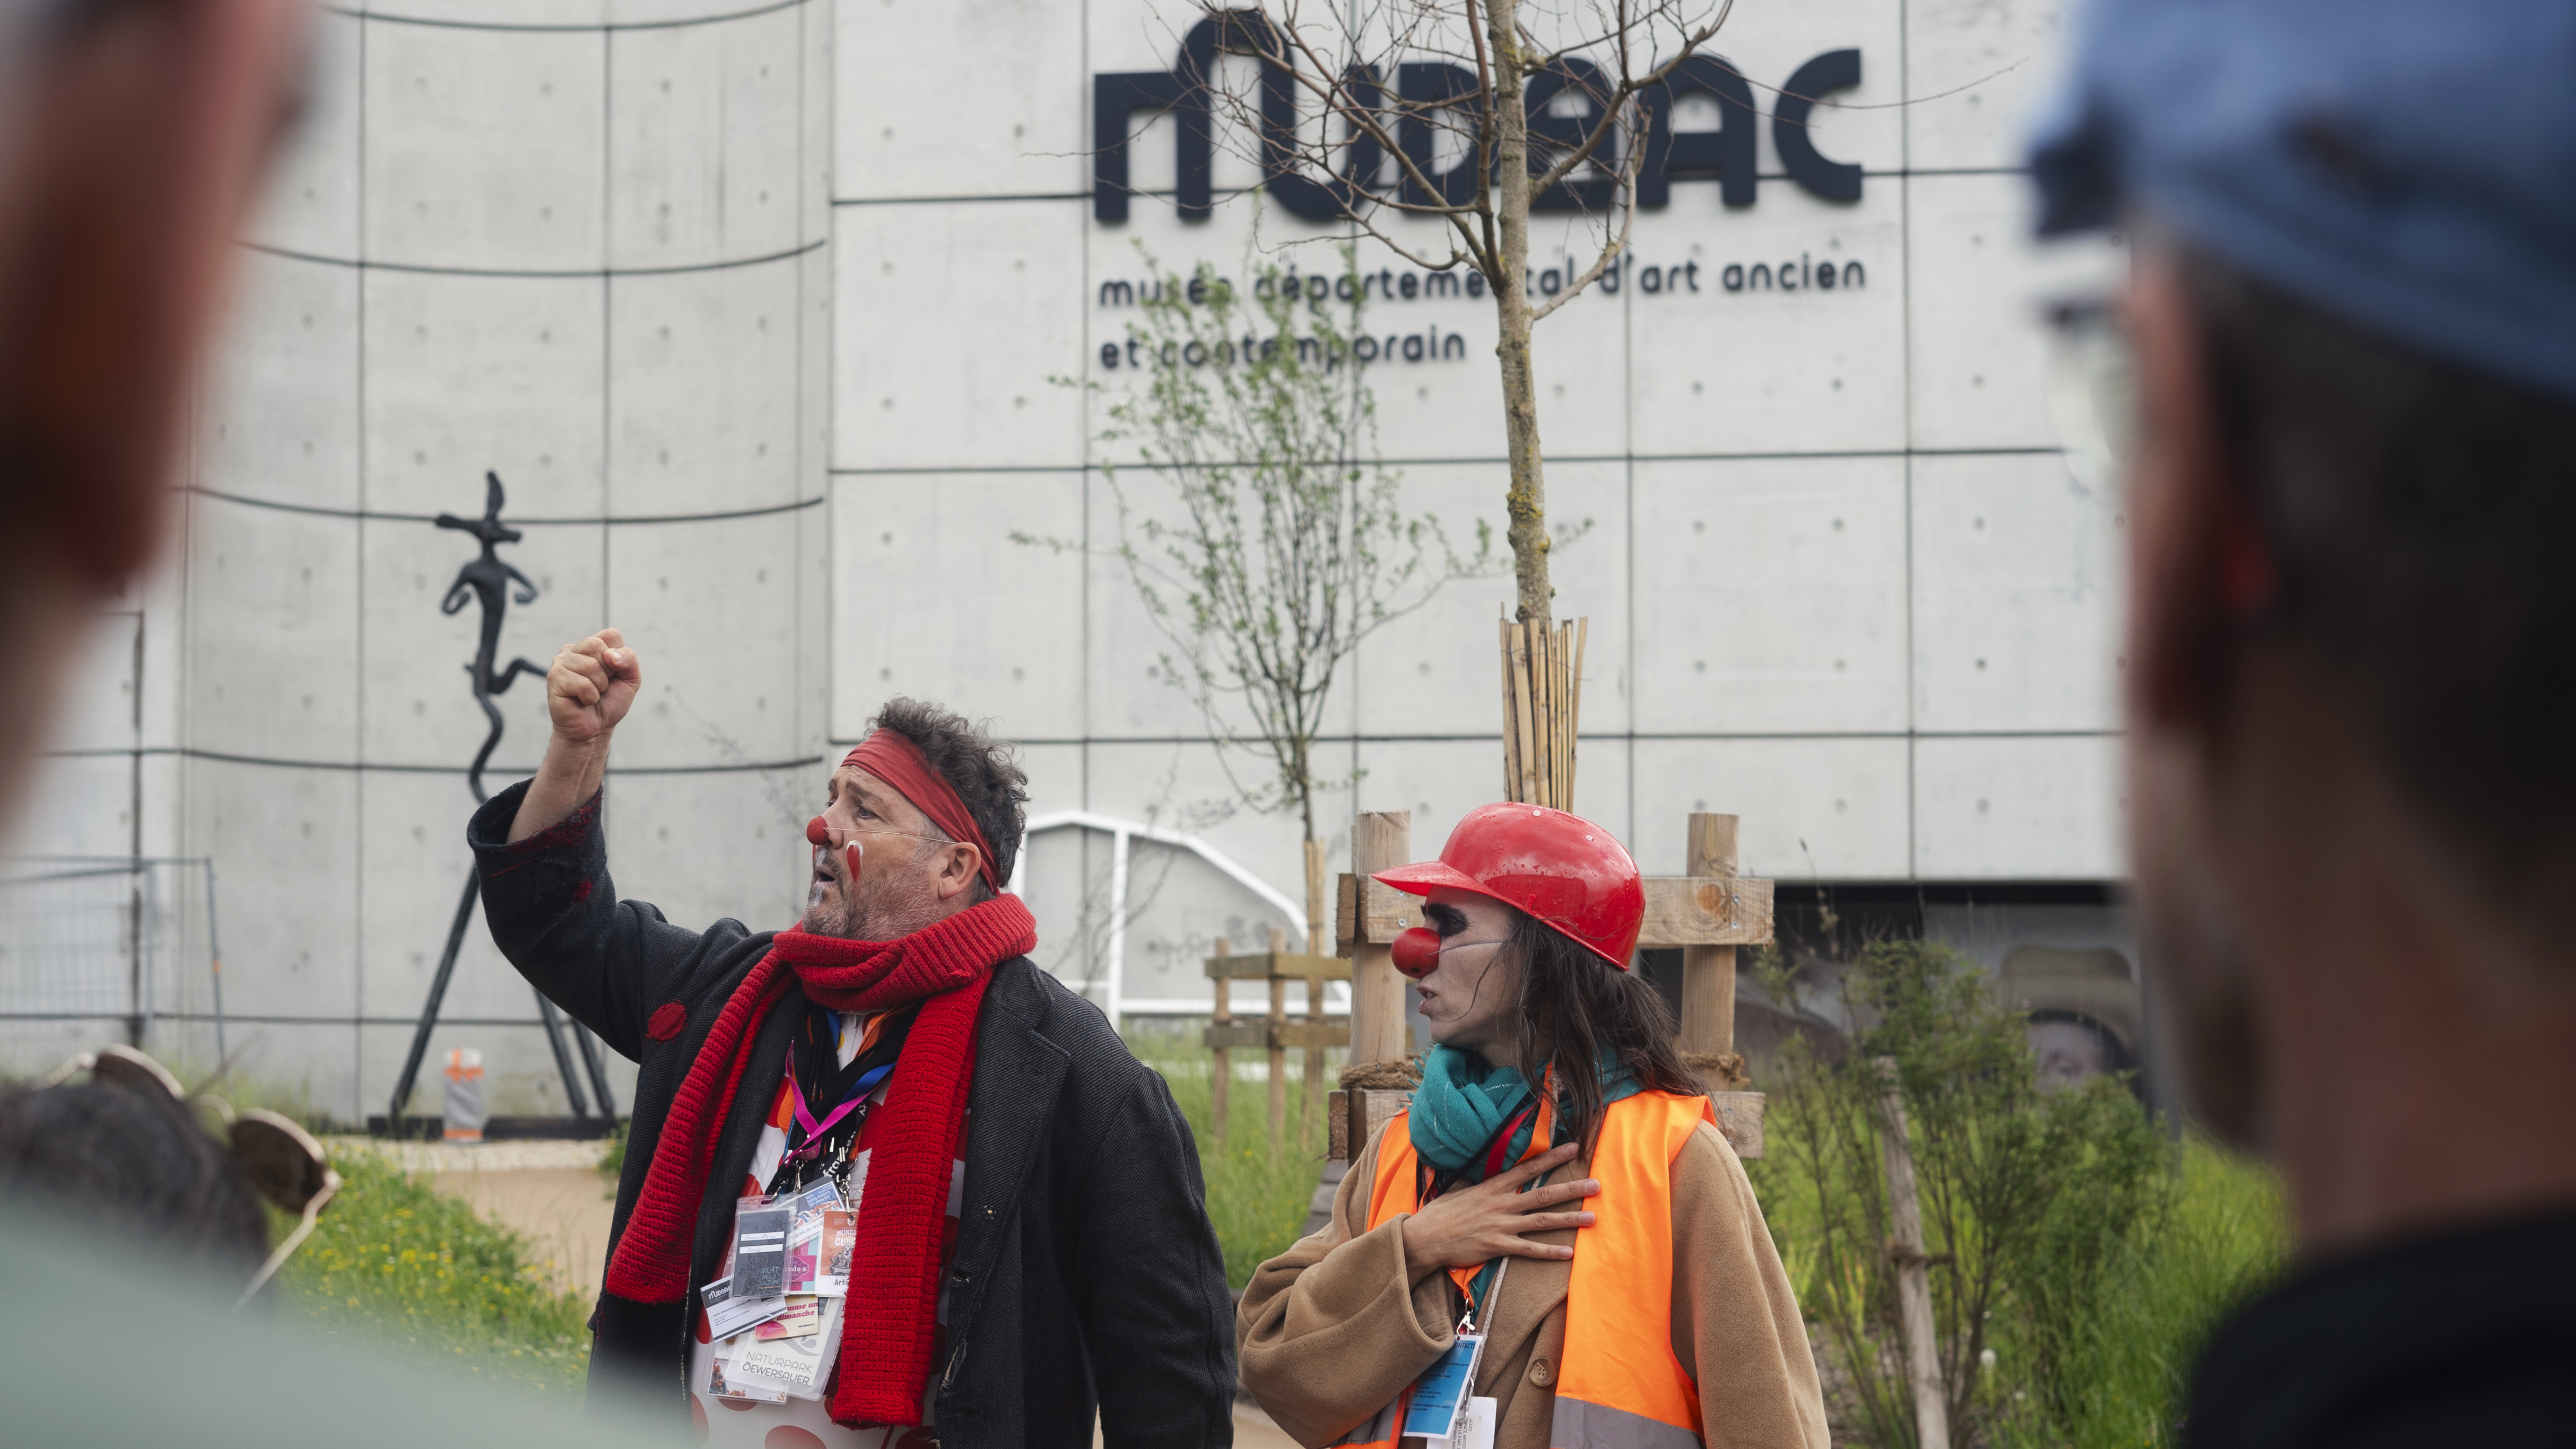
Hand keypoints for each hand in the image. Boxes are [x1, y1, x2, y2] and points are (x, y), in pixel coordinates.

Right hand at [546, 628, 639, 746]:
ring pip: (591, 666)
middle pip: (598, 646)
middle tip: (601, 686)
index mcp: (590, 646)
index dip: (619, 657)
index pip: (610, 634)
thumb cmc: (609, 702)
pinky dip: (589, 697)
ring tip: (591, 695)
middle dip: (608, 672)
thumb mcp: (630, 679)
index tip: (613, 674)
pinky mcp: (553, 678)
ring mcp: (560, 663)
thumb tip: (609, 655)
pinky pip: (582, 684)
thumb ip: (629, 660)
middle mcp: (572, 650)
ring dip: (599, 687)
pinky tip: (582, 701)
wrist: (595, 728)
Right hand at [1399, 1143, 1597, 1280]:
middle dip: (1573, 1189)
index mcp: (1493, 1186)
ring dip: (1570, 1219)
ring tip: (1592, 1217)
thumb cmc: (1439, 1214)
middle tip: (1597, 1184)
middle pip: (1544, 1194)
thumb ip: (1473, 1181)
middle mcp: (1502, 1203)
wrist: (1425, 1238)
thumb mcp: (1457, 1190)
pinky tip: (1568, 1253)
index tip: (1574, 1149)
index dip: (1553, 1158)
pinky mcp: (1498, 1245)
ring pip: (1543, 1220)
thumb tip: (1478, 1171)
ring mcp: (1501, 1225)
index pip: (1529, 1168)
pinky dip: (1549, 1251)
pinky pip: (1529, 1249)